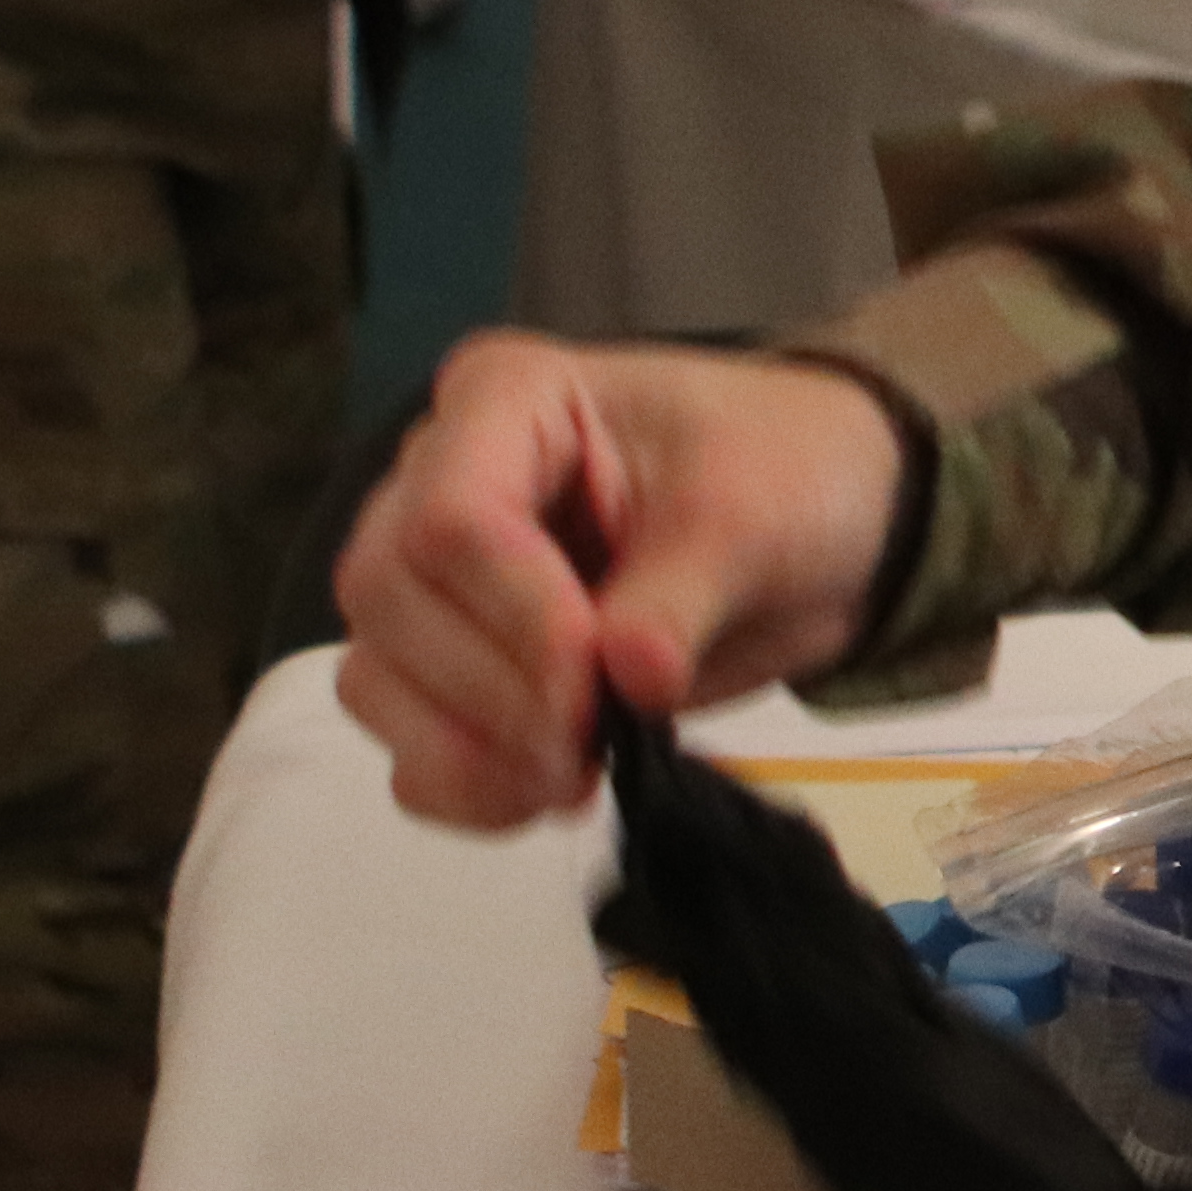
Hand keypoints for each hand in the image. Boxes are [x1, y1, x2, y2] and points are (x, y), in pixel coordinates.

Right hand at [328, 333, 906, 827]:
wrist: (817, 526)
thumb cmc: (780, 474)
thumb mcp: (754, 514)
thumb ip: (682, 593)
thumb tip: (628, 679)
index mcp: (507, 399)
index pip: (452, 513)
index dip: (515, 614)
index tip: (597, 683)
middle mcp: (441, 476)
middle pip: (389, 597)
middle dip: (489, 692)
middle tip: (589, 746)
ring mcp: (435, 578)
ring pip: (375, 675)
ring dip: (467, 752)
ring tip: (575, 777)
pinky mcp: (451, 665)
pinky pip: (406, 743)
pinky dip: (466, 786)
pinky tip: (549, 791)